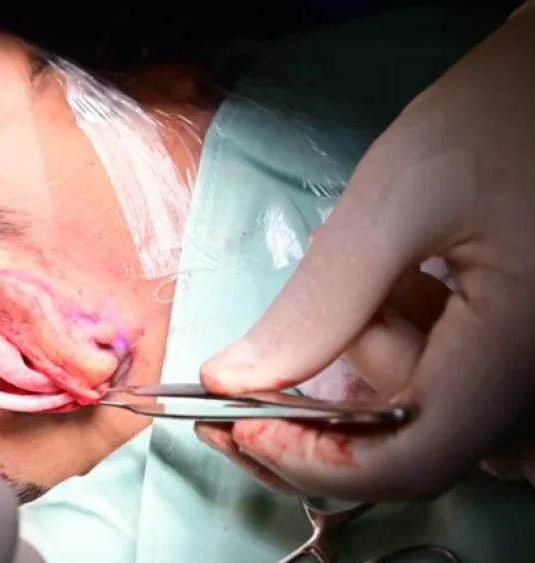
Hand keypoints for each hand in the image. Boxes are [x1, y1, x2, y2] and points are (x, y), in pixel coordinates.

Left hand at [195, 5, 534, 501]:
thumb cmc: (502, 115)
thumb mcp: (397, 202)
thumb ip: (318, 305)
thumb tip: (232, 380)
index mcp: (520, 354)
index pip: (408, 463)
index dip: (310, 459)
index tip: (236, 424)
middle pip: (406, 436)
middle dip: (336, 371)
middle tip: (308, 293)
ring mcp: (530, 372)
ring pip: (418, 402)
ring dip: (369, 339)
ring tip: (381, 252)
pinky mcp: (516, 350)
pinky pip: (442, 372)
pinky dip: (398, 329)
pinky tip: (404, 267)